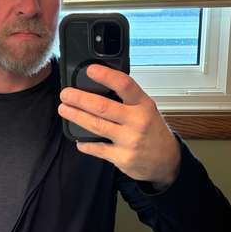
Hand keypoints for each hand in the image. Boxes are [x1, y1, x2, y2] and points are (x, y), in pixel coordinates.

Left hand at [58, 64, 180, 188]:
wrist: (166, 161)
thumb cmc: (153, 132)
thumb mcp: (147, 110)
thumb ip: (128, 100)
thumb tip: (99, 87)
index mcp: (144, 105)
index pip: (125, 85)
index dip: (106, 76)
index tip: (90, 70)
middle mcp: (137, 122)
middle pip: (104, 107)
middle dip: (80, 99)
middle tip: (66, 94)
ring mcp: (129, 141)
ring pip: (96, 126)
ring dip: (76, 116)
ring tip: (64, 109)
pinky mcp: (122, 158)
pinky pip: (97, 149)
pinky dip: (85, 143)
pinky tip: (78, 140)